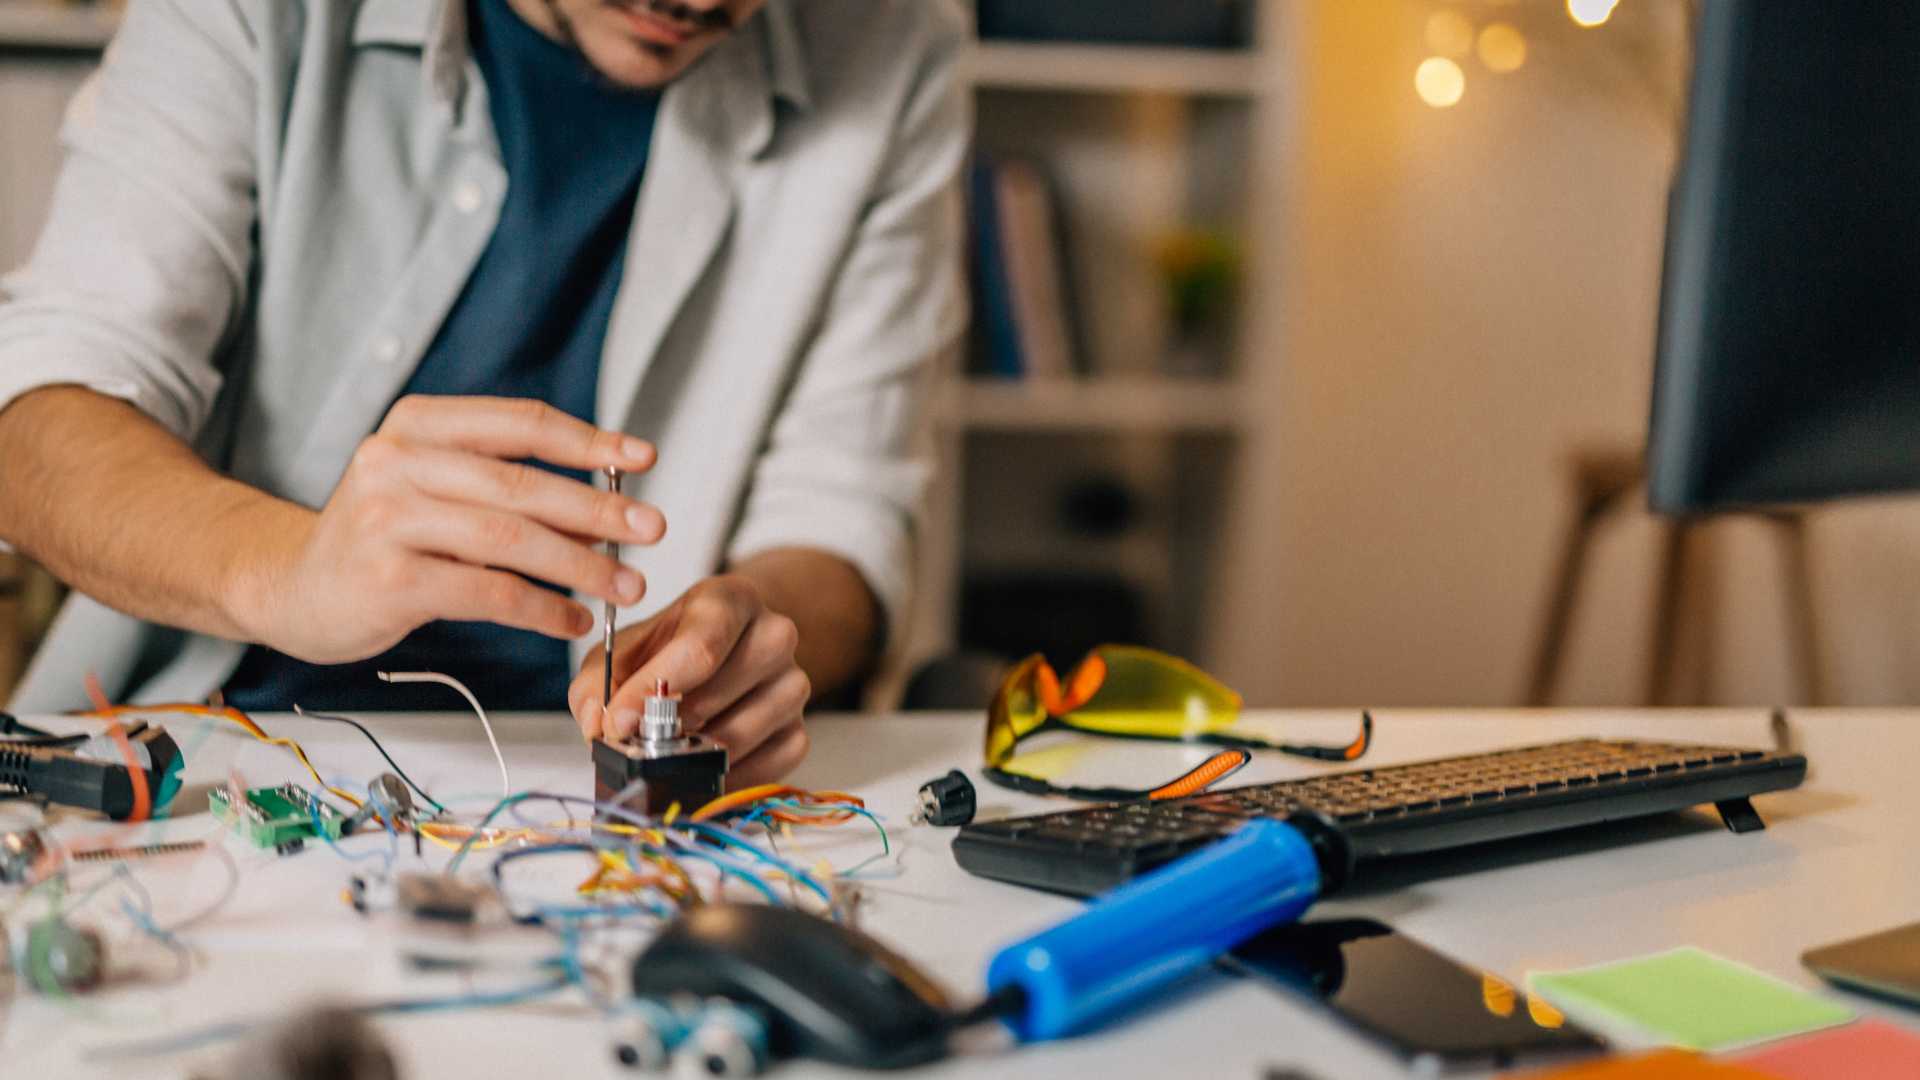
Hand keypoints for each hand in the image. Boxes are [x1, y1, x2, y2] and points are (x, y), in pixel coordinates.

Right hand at [242, 395, 665, 662]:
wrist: (291, 587)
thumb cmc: (382, 537)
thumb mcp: (437, 490)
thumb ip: (508, 490)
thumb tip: (606, 511)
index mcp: (419, 425)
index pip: (520, 422)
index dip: (588, 440)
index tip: (643, 456)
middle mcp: (397, 461)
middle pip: (522, 483)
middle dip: (598, 508)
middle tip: (651, 529)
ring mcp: (387, 519)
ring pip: (510, 539)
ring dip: (581, 566)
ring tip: (626, 586)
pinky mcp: (388, 580)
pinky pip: (487, 593)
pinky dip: (542, 610)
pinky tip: (572, 621)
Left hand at [569, 575, 811, 788]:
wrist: (728, 650)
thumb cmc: (671, 647)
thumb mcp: (627, 647)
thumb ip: (600, 681)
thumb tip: (600, 724)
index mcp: (732, 599)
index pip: (700, 647)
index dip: (652, 690)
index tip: (618, 722)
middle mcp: (775, 635)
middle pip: (717, 696)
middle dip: (666, 728)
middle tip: (635, 740)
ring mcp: (794, 683)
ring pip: (738, 737)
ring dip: (692, 754)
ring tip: (666, 750)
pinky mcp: (801, 728)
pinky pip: (764, 768)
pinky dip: (725, 778)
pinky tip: (700, 767)